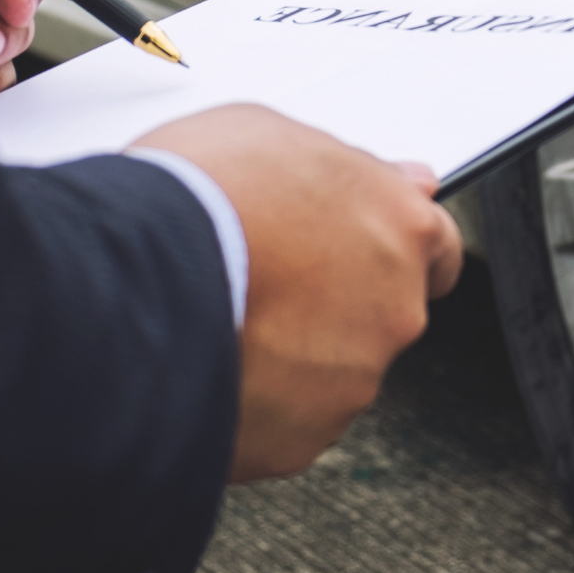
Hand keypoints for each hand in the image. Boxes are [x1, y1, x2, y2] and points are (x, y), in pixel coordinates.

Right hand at [133, 105, 463, 481]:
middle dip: (333, 303)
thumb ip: (348, 166)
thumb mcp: (273, 133)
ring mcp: (351, 381)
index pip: (437, 248)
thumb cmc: (199, 194)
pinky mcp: (302, 439)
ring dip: (290, 354)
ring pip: (329, 371)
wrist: (136, 281)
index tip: (370, 254)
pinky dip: (253, 402)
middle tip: (265, 282)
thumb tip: (393, 178)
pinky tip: (208, 365)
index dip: (394, 250)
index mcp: (399, 228)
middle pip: (380, 313)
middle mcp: (394, 310)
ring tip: (223, 321)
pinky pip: (284, 421)